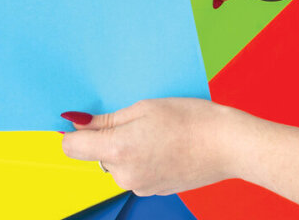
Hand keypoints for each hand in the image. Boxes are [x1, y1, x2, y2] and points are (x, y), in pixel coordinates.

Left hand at [61, 98, 298, 209]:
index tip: (81, 122)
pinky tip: (162, 145)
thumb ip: (106, 120)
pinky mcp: (153, 189)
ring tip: (153, 132)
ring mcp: (139, 185)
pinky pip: (133, 171)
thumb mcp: (143, 108)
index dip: (72, 133)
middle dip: (106, 137)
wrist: (227, 145)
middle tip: (134, 119)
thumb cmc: (188, 118)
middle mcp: (124, 174)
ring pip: (116, 162)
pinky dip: (140, 157)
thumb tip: (76, 124)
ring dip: (125, 147)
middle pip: (96, 154)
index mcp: (119, 149)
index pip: (72, 148)